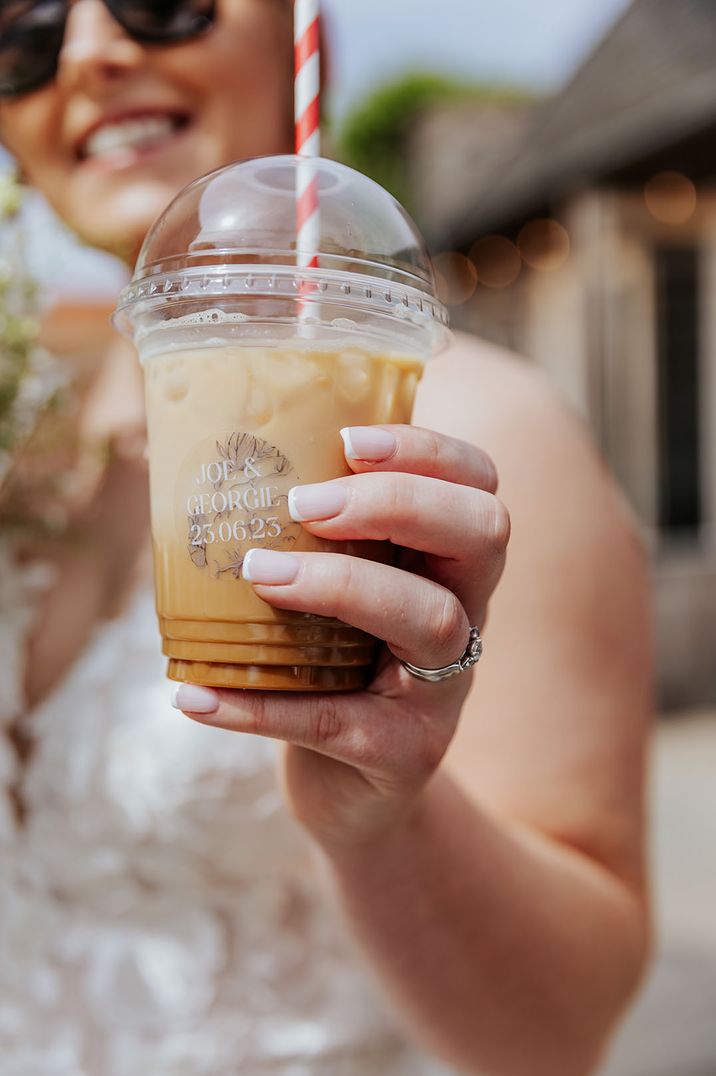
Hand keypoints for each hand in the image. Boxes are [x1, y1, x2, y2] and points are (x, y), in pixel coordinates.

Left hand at [173, 425, 509, 853]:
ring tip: (258, 573)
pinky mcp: (403, 754)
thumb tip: (206, 470)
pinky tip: (194, 694)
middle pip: (482, 534)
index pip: (478, 485)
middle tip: (304, 504)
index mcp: (449, 565)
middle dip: (397, 502)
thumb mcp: (343, 597)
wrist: (352, 791)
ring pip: (430, 620)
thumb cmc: (334, 670)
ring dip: (339, 584)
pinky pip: (336, 721)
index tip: (347, 441)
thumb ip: (314, 541)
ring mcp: (443, 689)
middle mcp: (466, 616)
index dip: (428, 451)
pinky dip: (258, 706)